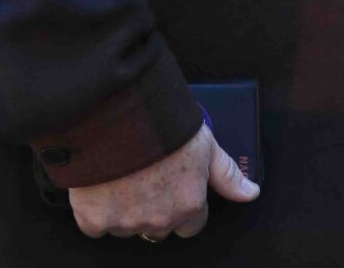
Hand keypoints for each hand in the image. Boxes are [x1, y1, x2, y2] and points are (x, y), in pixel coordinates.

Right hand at [68, 122, 259, 241]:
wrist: (116, 115)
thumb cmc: (163, 125)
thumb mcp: (205, 144)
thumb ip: (227, 174)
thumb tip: (250, 193)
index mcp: (188, 205)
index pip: (191, 224)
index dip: (182, 204)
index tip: (172, 186)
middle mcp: (159, 221)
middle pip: (158, 227)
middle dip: (153, 208)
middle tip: (144, 176)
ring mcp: (125, 223)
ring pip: (126, 226)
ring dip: (123, 208)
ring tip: (120, 173)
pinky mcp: (93, 219)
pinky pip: (94, 225)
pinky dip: (93, 209)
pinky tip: (98, 183)